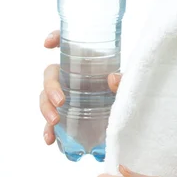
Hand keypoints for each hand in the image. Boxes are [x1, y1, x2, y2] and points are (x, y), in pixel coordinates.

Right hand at [40, 29, 122, 144]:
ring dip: (46, 109)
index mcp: (86, 60)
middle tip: (61, 102)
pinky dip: (47, 130)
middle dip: (50, 87)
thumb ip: (123, 81)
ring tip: (55, 122)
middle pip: (51, 74)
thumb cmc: (126, 91)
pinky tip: (50, 138)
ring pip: (45, 97)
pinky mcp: (66, 114)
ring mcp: (66, 94)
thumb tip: (112, 78)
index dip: (55, 38)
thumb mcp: (127, 84)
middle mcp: (72, 75)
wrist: (130, 114)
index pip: (67, 44)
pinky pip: (50, 121)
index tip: (48, 44)